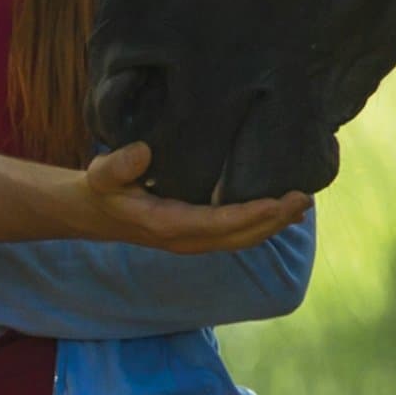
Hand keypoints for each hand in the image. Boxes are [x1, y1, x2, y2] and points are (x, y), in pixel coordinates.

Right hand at [75, 143, 308, 254]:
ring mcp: (192, 241)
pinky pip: (234, 236)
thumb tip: (143, 153)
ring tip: (301, 207)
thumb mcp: (101, 173)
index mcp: (167, 225)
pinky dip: (260, 226)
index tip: (279, 202)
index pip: (218, 224)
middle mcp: (185, 239)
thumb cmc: (100, 189)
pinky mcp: (196, 236)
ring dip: (273, 226)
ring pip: (241, 240)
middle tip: (304, 200)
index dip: (251, 215)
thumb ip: (118, 165)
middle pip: (239, 237)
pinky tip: (279, 213)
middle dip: (274, 221)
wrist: (91, 214)